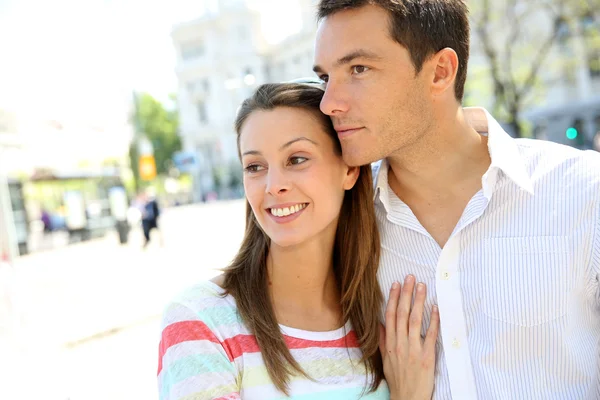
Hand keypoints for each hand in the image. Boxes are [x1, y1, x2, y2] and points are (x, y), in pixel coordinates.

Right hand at [379, 275, 439, 399]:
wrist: (408, 398)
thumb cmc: (397, 379)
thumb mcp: (385, 359)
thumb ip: (382, 341)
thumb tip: (380, 324)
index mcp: (390, 344)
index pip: (390, 316)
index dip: (393, 298)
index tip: (396, 284)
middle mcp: (400, 344)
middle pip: (402, 314)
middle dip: (406, 294)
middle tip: (410, 277)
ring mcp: (413, 349)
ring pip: (415, 320)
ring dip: (418, 302)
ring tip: (422, 286)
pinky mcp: (427, 357)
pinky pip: (431, 335)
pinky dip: (433, 321)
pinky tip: (435, 308)